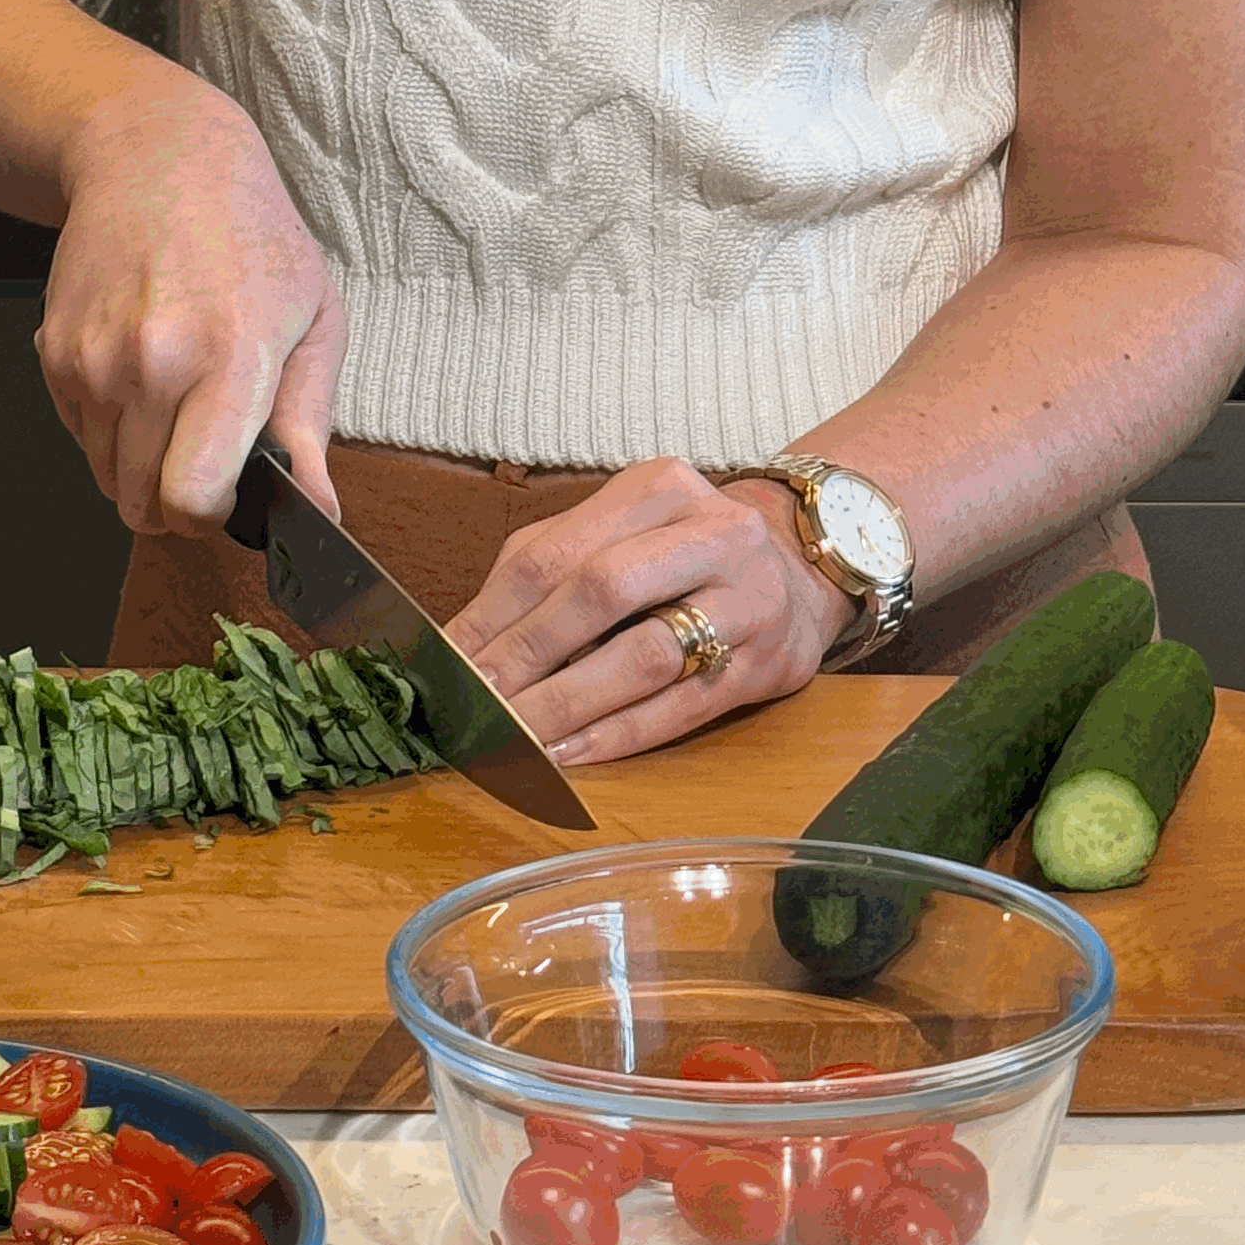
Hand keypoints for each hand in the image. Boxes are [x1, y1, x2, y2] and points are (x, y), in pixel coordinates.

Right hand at [34, 75, 344, 531]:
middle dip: (176, 503)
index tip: (230, 499)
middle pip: (141, 504)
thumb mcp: (313, 319)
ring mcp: (92, 360)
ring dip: (139, 465)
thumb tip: (317, 510)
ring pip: (105, 476)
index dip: (212, 518)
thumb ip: (310, 424)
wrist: (156, 158)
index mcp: (228, 358)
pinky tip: (141, 373)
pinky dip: (109, 427)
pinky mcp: (53, 353)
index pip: (192, 498)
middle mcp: (150, 364)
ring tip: (176, 402)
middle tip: (206, 458)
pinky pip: (79, 435)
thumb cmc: (249, 235)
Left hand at [444, 460, 858, 767]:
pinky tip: (571, 754)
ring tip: (514, 738)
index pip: (553, 553)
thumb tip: (460, 644)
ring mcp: (748, 598)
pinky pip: (682, 706)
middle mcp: (712, 532)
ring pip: (644, 655)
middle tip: (474, 704)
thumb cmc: (681, 554)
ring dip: (568, 704)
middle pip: (600, 593)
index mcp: (658, 489)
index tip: (445, 664)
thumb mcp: (619, 531)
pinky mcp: (767, 661)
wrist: (799, 570)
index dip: (491, 615)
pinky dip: (619, 734)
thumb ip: (543, 570)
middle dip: (528, 656)